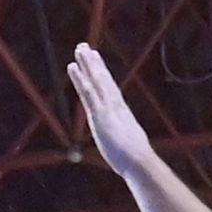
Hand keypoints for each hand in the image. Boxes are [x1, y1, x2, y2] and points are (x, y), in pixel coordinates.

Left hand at [68, 44, 154, 177]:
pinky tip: (72, 66)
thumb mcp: (134, 154)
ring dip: (87, 64)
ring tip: (80, 48)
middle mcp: (116, 107)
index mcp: (124, 115)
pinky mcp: (99, 114)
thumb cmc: (139, 163)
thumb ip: (130, 150)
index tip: (98, 65)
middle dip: (94, 64)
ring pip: (95, 81)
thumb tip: (133, 158)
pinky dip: (80, 78)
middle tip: (86, 48)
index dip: (104, 78)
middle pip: (103, 81)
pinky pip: (87, 91)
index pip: (111, 92)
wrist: (138, 161)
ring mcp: (107, 108)